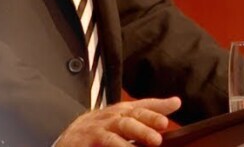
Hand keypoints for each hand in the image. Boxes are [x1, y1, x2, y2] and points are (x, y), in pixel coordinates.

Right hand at [56, 97, 181, 145]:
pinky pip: (104, 143)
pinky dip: (117, 146)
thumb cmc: (100, 130)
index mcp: (121, 111)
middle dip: (145, 124)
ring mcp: (97, 130)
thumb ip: (149, 112)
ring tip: (151, 142)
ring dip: (134, 136)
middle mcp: (110, 117)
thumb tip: (176, 101)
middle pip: (130, 118)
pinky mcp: (87, 141)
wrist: (68, 139)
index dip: (157, 106)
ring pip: (117, 132)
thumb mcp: (124, 119)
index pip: (141, 106)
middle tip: (160, 132)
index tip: (175, 104)